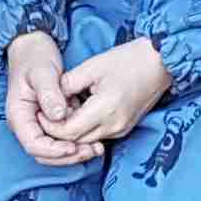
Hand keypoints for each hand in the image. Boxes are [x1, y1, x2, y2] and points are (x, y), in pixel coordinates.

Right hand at [4, 31, 98, 165]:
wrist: (32, 45)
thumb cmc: (34, 56)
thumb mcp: (42, 72)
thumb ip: (49, 94)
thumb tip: (59, 116)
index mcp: (19, 115)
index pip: (33, 144)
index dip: (54, 150)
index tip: (74, 147)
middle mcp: (26, 124)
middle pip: (44, 153)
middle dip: (67, 156)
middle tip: (91, 150)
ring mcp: (38, 122)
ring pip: (54, 148)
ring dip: (73, 151)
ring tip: (96, 147)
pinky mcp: (50, 119)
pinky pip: (61, 137)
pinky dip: (76, 139)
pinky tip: (93, 134)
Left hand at [54, 36, 173, 147]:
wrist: (161, 61)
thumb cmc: (128, 60)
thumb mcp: (92, 66)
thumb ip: (67, 84)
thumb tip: (51, 98)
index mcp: (105, 109)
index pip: (68, 131)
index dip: (50, 125)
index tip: (40, 112)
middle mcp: (114, 126)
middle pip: (76, 141)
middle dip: (58, 130)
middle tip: (47, 113)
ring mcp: (121, 129)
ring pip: (86, 141)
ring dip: (72, 131)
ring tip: (64, 110)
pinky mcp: (125, 128)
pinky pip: (98, 136)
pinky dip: (85, 129)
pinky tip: (81, 112)